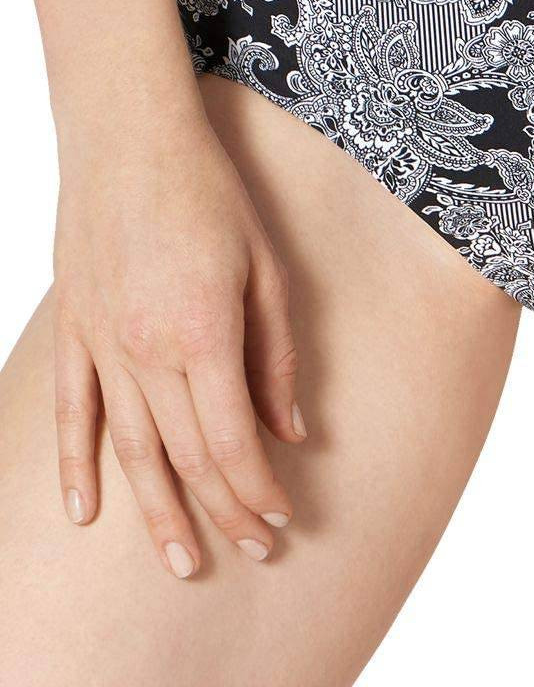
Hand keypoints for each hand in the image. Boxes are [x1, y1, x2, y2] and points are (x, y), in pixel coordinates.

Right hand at [51, 113, 305, 576]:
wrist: (130, 141)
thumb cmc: (211, 195)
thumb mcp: (267, 268)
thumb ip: (277, 354)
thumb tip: (292, 429)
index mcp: (204, 333)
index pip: (233, 439)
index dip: (257, 487)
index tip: (280, 519)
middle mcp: (146, 351)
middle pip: (185, 455)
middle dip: (221, 511)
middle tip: (247, 552)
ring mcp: (102, 344)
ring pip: (129, 449)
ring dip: (156, 509)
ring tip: (177, 560)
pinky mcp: (74, 331)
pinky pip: (72, 412)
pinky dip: (75, 465)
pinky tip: (86, 511)